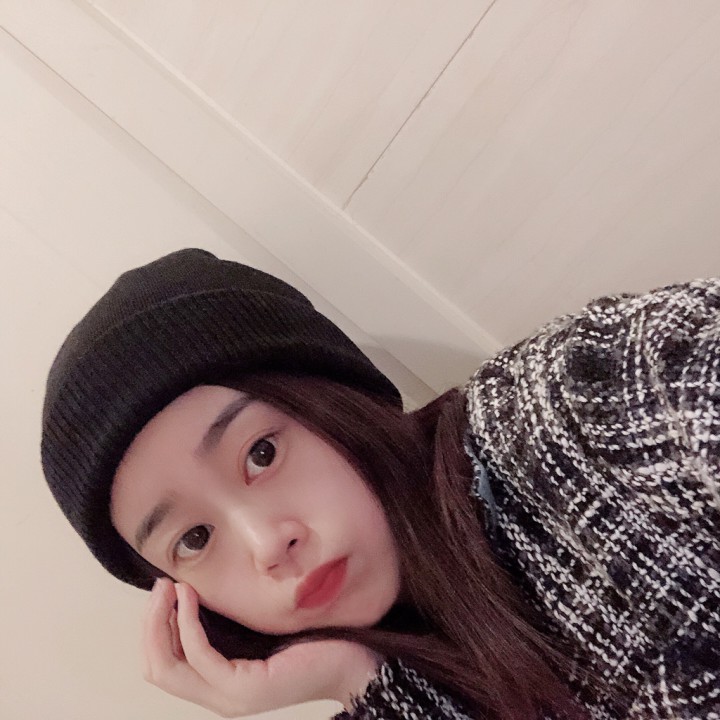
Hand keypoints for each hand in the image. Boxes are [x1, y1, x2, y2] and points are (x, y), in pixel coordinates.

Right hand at [142, 579, 381, 716]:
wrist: (351, 660)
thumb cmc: (309, 639)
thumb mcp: (258, 630)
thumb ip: (229, 625)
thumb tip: (198, 594)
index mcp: (219, 685)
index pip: (163, 666)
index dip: (152, 629)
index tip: (160, 591)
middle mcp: (218, 697)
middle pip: (157, 669)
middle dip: (149, 624)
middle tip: (158, 586)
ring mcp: (230, 697)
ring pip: (169, 666)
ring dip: (161, 621)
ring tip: (168, 587)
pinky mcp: (246, 688)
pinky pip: (201, 655)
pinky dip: (187, 623)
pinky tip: (189, 596)